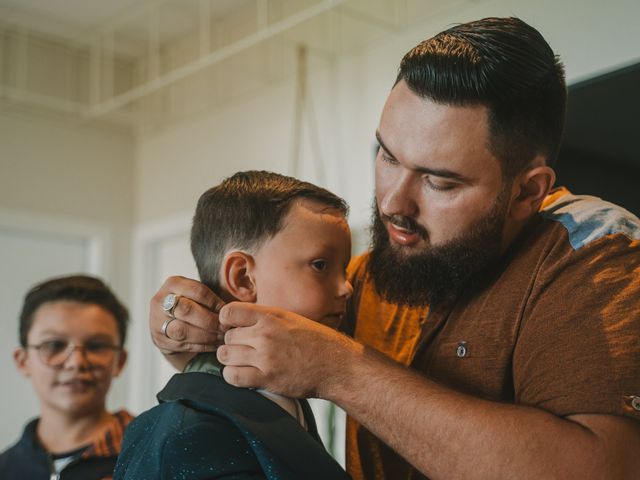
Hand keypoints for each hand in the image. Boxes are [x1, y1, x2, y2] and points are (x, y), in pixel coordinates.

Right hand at [150, 276, 224, 357]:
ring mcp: (156, 321)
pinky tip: (215, 345)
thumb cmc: (192, 305)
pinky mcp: (159, 340)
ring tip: (222, 338)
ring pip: (182, 330)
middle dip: (210, 321)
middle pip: (186, 310)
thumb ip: (213, 297)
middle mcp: (160, 300)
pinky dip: (202, 346)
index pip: (197, 291)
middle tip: (227, 328)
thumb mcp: (198, 294)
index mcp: (173, 284)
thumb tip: (240, 304)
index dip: (216, 303)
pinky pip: (182, 345)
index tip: (229, 312)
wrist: (169, 322)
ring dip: (206, 336)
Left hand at [217, 302, 355, 398]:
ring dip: (230, 361)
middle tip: (244, 350)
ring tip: (242, 363)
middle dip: (232, 344)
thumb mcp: (291, 318)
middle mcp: (265, 334)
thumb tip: (240, 320)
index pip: (229, 312)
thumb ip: (266, 318)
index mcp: (270, 316)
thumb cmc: (315, 341)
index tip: (233, 328)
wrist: (336, 364)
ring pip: (225, 356)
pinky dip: (233, 376)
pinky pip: (232, 376)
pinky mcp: (267, 378)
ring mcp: (265, 356)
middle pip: (227, 337)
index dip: (227, 321)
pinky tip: (244, 375)